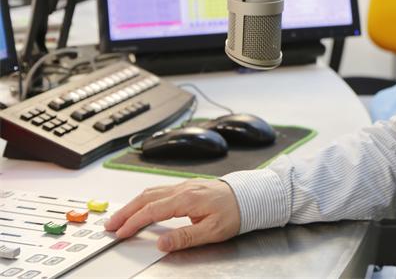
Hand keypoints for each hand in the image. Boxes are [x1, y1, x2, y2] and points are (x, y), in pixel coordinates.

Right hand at [104, 179, 240, 251]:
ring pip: (152, 191)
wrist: (252, 196)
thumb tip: (161, 244)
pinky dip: (145, 199)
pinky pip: (160, 190)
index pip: (152, 210)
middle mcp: (184, 188)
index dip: (133, 222)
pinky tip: (141, 206)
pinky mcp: (188, 186)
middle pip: (146, 198)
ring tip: (120, 217)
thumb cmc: (236, 212)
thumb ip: (185, 237)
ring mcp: (185, 185)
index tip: (120, 233)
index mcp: (188, 199)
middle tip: (109, 225)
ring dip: (133, 204)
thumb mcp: (213, 231)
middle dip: (125, 211)